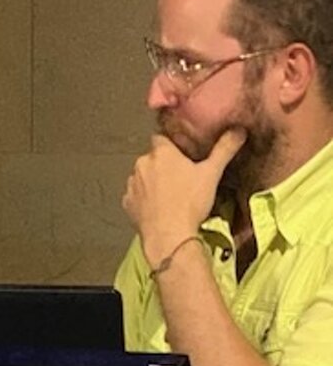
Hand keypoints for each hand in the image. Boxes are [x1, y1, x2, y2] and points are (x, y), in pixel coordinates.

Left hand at [123, 128, 244, 264]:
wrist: (169, 235)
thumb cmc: (190, 202)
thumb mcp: (212, 173)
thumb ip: (224, 149)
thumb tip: (238, 130)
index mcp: (161, 153)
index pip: (161, 137)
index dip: (171, 143)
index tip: (182, 152)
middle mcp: (141, 164)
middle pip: (152, 158)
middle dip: (164, 164)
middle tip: (182, 177)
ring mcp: (131, 184)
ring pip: (142, 176)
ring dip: (152, 180)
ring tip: (171, 195)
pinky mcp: (127, 203)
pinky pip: (136, 195)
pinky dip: (144, 198)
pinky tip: (158, 207)